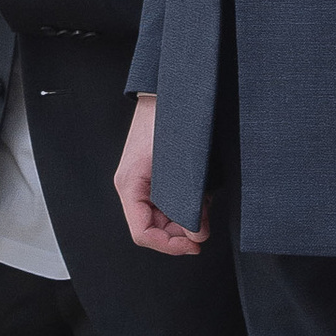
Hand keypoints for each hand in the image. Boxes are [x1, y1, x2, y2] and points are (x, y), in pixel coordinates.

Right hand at [115, 94, 208, 255]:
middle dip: (182, 232)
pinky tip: (202, 195)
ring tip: (205, 207)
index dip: (169, 246)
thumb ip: (187, 202)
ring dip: (186, 218)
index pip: (143, 233)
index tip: (194, 245)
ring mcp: (145, 181)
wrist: (169, 89)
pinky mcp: (157, 175)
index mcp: (130, 185)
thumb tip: (198, 232)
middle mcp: (134, 187)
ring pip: (164, 216)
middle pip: (155, 227)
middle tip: (205, 225)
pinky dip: (187, 204)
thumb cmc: (167, 119)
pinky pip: (170, 201)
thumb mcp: (180, 166)